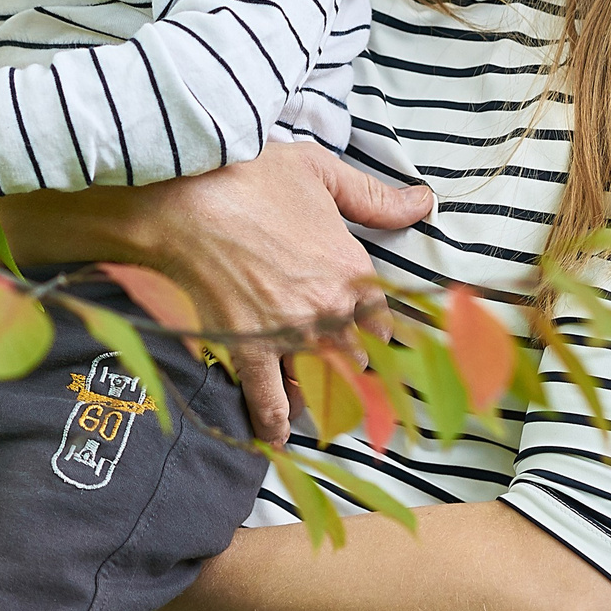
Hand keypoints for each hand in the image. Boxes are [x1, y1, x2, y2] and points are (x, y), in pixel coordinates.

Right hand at [0, 143, 433, 444]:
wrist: (187, 194)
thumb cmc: (252, 174)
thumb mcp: (321, 171)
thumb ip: (374, 197)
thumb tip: (423, 200)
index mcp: (353, 272)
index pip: (382, 325)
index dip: (378, 338)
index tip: (375, 350)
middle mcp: (330, 311)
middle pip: (357, 363)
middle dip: (355, 376)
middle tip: (355, 393)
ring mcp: (290, 334)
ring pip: (319, 386)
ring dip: (322, 404)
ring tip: (322, 417)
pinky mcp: (248, 348)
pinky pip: (267, 397)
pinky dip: (274, 422)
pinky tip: (278, 439)